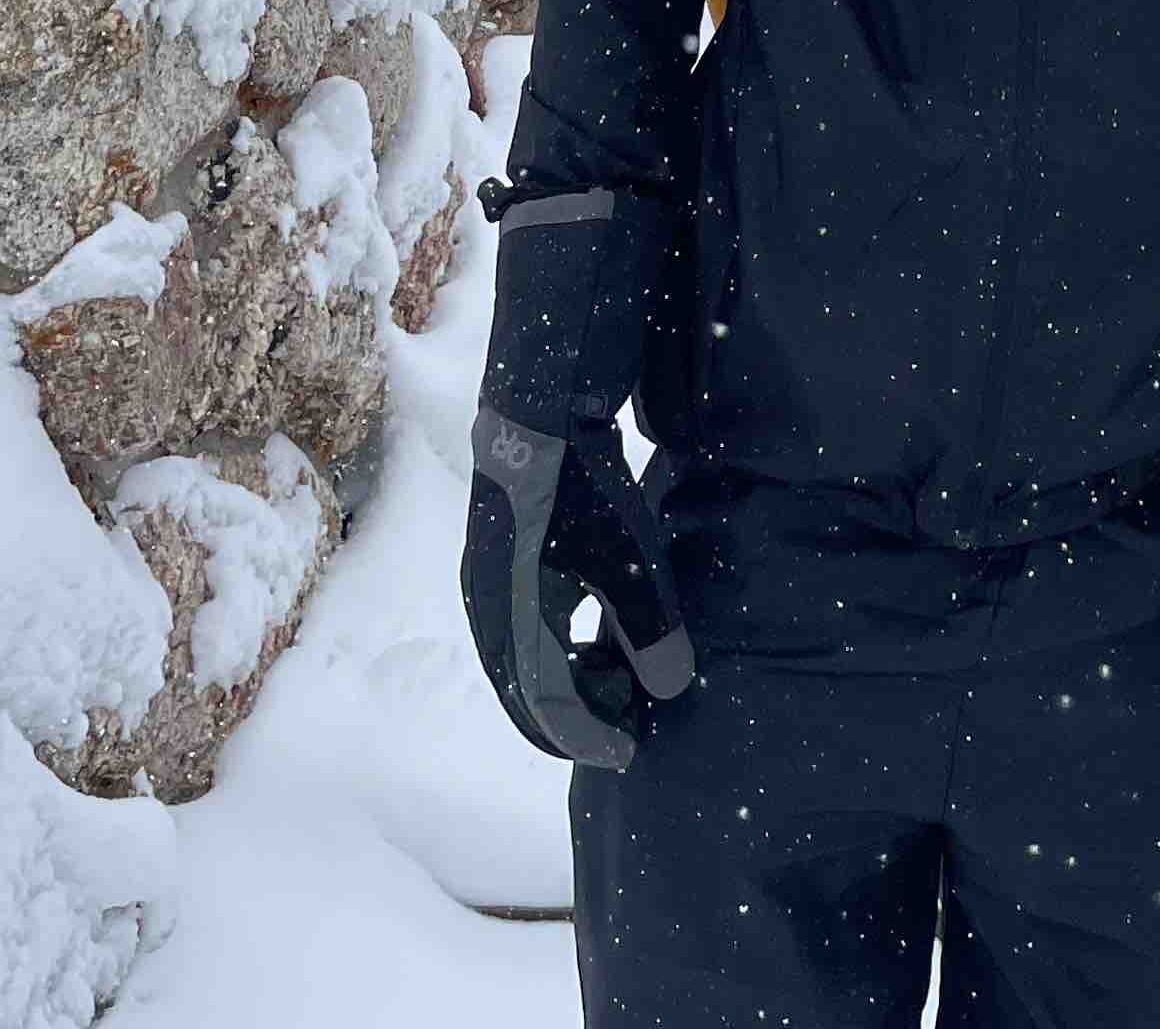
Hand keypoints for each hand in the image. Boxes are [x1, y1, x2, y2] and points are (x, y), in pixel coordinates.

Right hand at [461, 407, 695, 771]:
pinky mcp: (500, 556)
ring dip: (564, 681)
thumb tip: (670, 690)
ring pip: (522, 659)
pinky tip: (590, 634)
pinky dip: (554, 646)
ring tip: (614, 682)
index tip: (630, 753)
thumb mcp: (627, 560)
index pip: (547, 711)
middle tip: (625, 725)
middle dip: (575, 717)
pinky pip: (522, 626)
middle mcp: (491, 612)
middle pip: (527, 693)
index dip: (590, 737)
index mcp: (513, 626)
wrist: (540, 406)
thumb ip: (649, 630)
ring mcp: (490, 581)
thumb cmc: (581, 486)